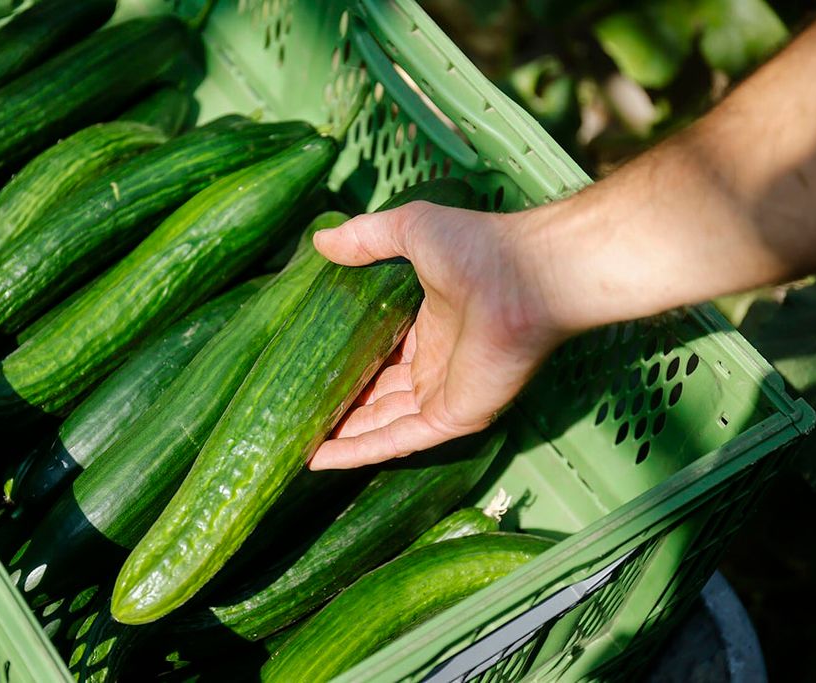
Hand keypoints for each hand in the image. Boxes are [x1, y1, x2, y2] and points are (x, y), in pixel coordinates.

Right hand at [308, 200, 571, 469]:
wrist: (523, 276)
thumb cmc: (478, 250)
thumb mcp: (411, 230)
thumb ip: (367, 237)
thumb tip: (319, 242)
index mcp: (429, 327)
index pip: (380, 354)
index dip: (345, 363)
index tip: (306, 368)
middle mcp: (435, 366)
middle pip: (376, 395)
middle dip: (337, 405)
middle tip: (292, 410)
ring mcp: (443, 395)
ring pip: (380, 424)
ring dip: (340, 435)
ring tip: (294, 441)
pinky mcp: (450, 418)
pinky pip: (396, 440)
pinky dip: (359, 451)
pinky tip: (320, 459)